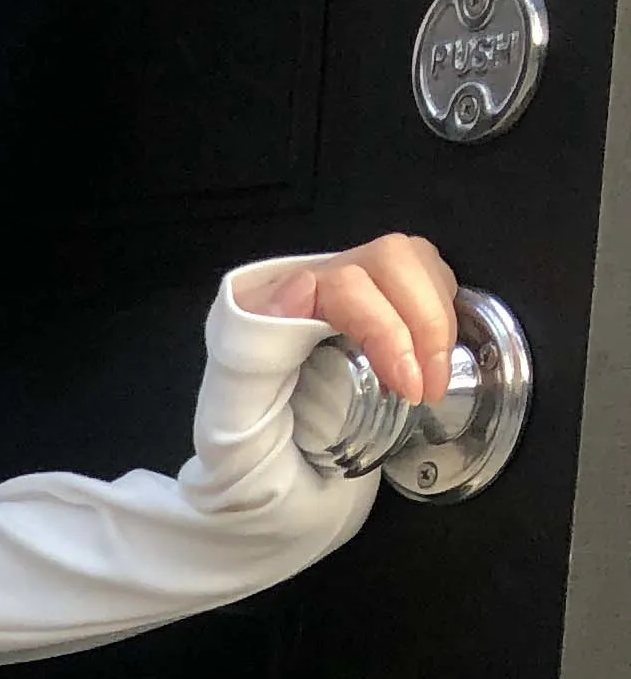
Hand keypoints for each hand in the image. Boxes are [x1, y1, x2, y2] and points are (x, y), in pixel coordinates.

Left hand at [236, 233, 457, 408]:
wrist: (249, 421)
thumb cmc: (247, 416)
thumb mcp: (236, 400)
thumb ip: (253, 349)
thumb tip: (300, 290)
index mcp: (282, 297)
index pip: (350, 286)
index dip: (387, 332)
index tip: (407, 388)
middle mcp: (322, 273)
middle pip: (394, 258)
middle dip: (427, 324)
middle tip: (432, 389)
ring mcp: (354, 276)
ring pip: (415, 259)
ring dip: (440, 317)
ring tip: (436, 377)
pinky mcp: (379, 291)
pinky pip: (426, 275)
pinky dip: (442, 311)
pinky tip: (434, 354)